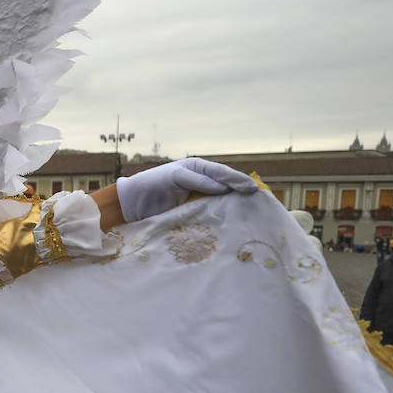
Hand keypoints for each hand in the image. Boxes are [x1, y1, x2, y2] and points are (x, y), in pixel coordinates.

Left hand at [115, 158, 256, 222]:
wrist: (133, 203)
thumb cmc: (152, 183)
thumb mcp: (175, 177)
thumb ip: (198, 181)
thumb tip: (224, 187)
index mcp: (199, 169)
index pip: (223, 173)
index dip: (238, 180)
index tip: (251, 188)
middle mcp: (202, 183)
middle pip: (227, 187)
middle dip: (242, 193)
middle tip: (259, 201)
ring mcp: (199, 199)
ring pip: (221, 202)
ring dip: (234, 207)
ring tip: (251, 212)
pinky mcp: (193, 214)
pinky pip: (210, 215)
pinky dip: (221, 218)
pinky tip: (231, 223)